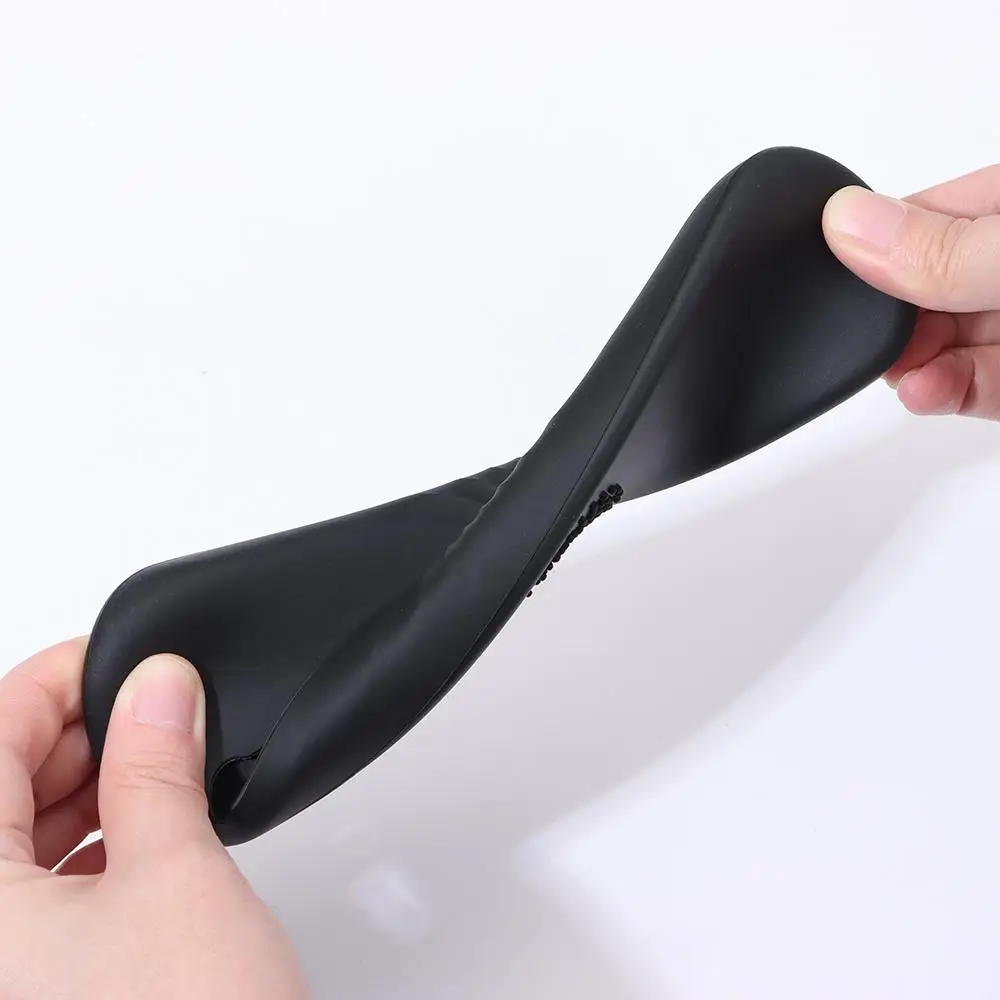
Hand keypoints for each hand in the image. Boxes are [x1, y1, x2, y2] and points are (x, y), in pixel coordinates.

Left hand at [0, 639, 308, 998]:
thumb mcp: (173, 876)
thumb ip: (157, 763)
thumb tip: (159, 685)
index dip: (59, 681)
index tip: (124, 658)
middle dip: (79, 734)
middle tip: (158, 706)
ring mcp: (1, 970)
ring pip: (13, 841)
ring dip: (85, 790)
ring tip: (162, 762)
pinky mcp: (30, 989)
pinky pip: (33, 895)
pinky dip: (87, 847)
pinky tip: (143, 830)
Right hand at [823, 165, 999, 418]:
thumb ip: (947, 248)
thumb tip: (845, 223)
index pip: (919, 215)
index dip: (872, 249)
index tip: (837, 283)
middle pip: (923, 285)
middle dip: (891, 321)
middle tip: (875, 340)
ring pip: (943, 342)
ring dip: (912, 365)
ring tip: (903, 377)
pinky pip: (972, 385)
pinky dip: (942, 392)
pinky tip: (922, 393)